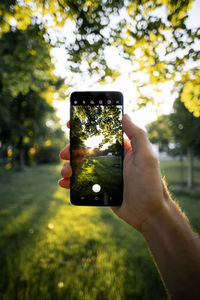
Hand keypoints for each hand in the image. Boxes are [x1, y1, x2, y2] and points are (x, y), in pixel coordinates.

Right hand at [58, 115, 166, 231]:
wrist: (148, 214)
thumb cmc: (150, 184)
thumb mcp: (146, 157)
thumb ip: (137, 135)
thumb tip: (125, 115)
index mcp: (122, 149)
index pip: (102, 134)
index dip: (86, 128)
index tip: (71, 124)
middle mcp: (111, 160)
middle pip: (86, 150)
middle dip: (72, 149)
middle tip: (63, 153)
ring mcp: (104, 174)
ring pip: (81, 166)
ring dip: (69, 166)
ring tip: (65, 172)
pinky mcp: (99, 188)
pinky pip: (82, 183)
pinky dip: (71, 182)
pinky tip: (64, 183)